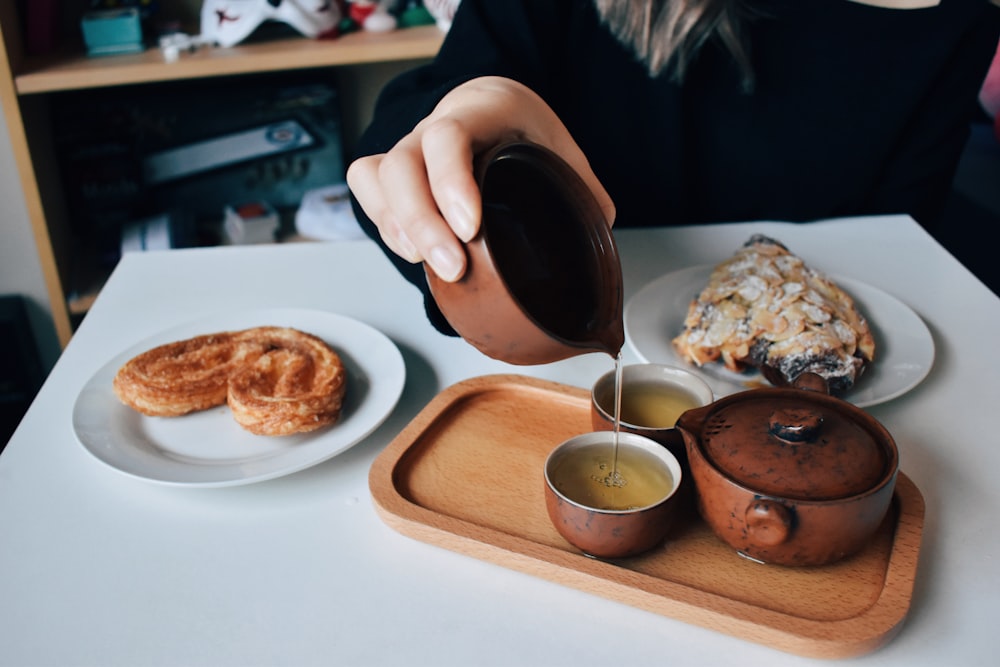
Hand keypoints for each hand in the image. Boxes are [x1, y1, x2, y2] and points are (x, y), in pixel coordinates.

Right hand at [347, 76, 614, 281]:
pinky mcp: (392, 172)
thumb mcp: (561, 149)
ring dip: (400, 230)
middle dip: (422, 223)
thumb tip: (600, 232)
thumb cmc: (524, 130)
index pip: (448, 136)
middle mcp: (433, 124)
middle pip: (401, 165)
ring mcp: (409, 147)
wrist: (491, 108)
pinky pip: (368, 191)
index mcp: (480, 110)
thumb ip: (581, 189)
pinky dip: (385, 226)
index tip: (469, 227)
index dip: (451, 183)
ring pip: (376, 178)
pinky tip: (414, 252)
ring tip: (434, 267)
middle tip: (454, 268)